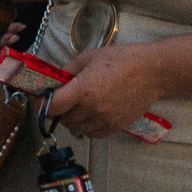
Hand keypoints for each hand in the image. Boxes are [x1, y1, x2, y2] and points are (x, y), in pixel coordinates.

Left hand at [43, 42, 167, 139]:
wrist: (152, 72)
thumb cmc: (120, 60)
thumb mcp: (88, 58)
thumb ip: (67, 71)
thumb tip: (53, 81)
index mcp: (83, 90)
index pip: (53, 106)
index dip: (41, 104)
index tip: (39, 99)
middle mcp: (93, 109)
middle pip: (64, 118)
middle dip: (57, 110)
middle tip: (59, 100)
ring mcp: (106, 120)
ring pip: (77, 128)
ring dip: (71, 119)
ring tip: (74, 107)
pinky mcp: (117, 126)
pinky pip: (93, 134)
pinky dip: (86, 127)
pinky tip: (88, 116)